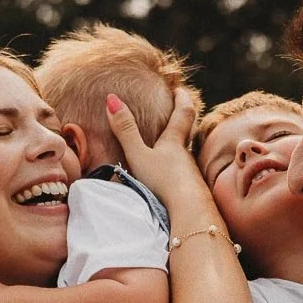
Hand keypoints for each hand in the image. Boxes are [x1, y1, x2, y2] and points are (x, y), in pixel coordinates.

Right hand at [104, 87, 204, 205]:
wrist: (189, 212)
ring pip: (187, 154)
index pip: (183, 113)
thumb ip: (125, 130)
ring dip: (181, 145)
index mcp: (174, 142)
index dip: (181, 99)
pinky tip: (173, 176)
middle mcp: (186, 155)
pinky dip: (179, 167)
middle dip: (185, 118)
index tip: (179, 89)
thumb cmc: (163, 182)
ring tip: (171, 143)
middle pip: (189, 132)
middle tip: (181, 107)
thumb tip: (112, 98)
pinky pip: (185, 173)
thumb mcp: (139, 155)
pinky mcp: (191, 191)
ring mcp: (190, 174)